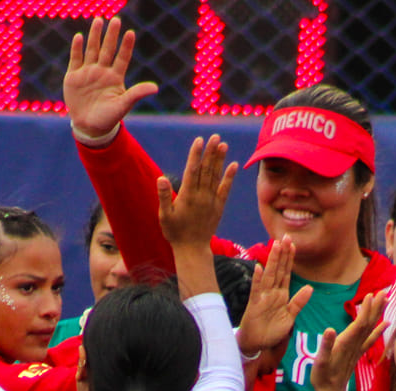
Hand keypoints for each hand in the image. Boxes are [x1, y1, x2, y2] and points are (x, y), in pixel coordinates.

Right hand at [64, 16, 157, 141]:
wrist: (89, 127)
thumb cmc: (108, 117)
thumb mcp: (123, 106)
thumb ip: (136, 94)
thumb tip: (155, 88)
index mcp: (115, 77)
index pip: (122, 58)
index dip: (126, 46)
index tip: (131, 33)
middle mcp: (102, 71)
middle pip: (107, 49)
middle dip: (111, 35)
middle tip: (115, 20)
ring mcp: (88, 72)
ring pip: (92, 50)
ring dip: (95, 36)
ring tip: (98, 21)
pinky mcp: (74, 76)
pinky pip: (76, 59)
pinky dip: (77, 48)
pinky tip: (80, 37)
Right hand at [158, 135, 236, 250]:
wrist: (192, 249)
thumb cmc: (174, 232)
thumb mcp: (164, 216)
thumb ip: (163, 196)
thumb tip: (161, 178)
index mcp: (187, 196)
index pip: (192, 171)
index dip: (196, 155)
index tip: (199, 140)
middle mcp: (201, 196)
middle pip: (206, 170)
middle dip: (210, 152)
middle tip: (214, 136)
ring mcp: (211, 201)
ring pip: (216, 176)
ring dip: (220, 160)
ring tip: (223, 144)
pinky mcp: (219, 207)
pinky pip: (225, 190)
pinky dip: (229, 177)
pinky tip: (234, 165)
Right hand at [236, 240, 312, 356]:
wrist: (257, 344)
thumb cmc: (271, 331)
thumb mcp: (290, 317)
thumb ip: (298, 302)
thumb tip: (309, 287)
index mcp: (281, 294)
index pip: (286, 273)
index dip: (290, 259)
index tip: (293, 244)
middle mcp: (272, 292)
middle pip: (278, 269)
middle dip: (282, 254)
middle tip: (285, 237)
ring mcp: (262, 297)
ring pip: (269, 275)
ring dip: (272, 261)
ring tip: (275, 246)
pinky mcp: (254, 304)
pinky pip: (256, 290)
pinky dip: (258, 279)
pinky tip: (259, 267)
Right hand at [311, 290, 385, 390]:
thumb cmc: (322, 378)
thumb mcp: (320, 362)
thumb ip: (325, 346)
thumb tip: (329, 330)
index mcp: (345, 343)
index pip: (359, 324)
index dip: (365, 310)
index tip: (371, 295)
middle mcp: (354, 344)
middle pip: (368, 323)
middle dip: (375, 307)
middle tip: (383, 292)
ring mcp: (358, 349)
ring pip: (370, 328)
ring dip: (378, 314)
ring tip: (385, 300)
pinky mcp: (358, 353)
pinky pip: (371, 339)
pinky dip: (379, 330)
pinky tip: (386, 323)